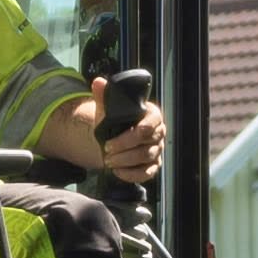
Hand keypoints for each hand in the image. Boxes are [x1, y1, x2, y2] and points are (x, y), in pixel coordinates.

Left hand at [41, 83, 165, 182]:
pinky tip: (117, 171)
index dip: (130, 135)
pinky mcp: (153, 166)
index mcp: (152, 115)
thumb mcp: (109, 108)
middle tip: (105, 150)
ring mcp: (158, 150)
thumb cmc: (116, 121)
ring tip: (108, 161)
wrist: (116, 138)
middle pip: (147, 143)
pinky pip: (147, 173)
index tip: (109, 140)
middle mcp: (159, 133)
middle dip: (124, 149)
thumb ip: (104, 95)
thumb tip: (98, 82)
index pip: (150, 125)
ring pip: (146, 159)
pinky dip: (131, 174)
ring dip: (125, 161)